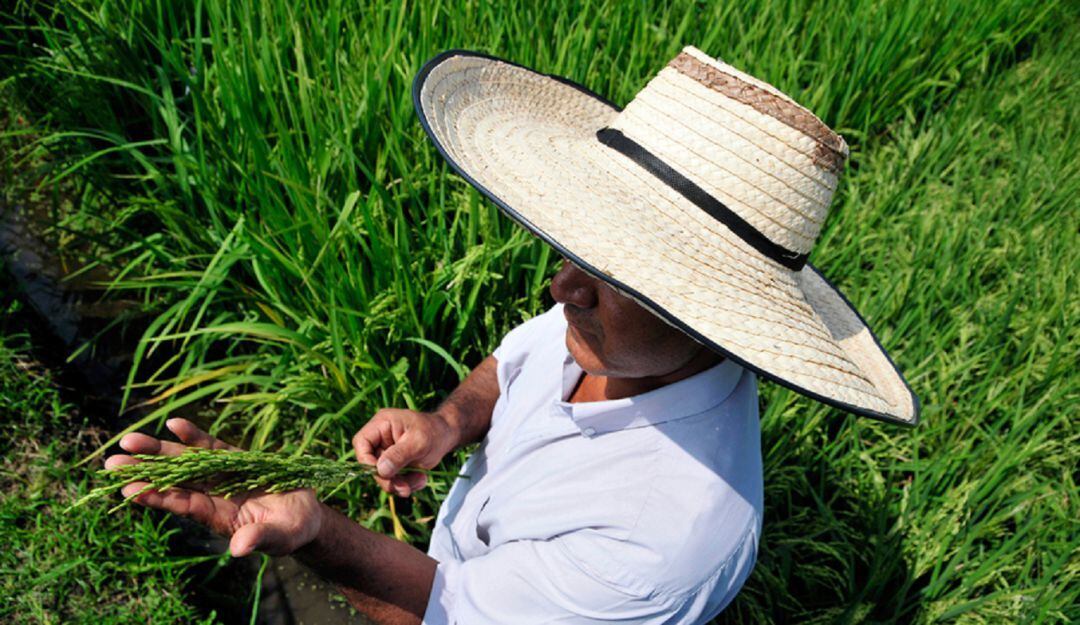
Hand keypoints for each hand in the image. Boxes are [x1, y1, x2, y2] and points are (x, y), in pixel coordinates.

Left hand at [104, 418, 322, 557]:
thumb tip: (238, 548)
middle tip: (111, 465)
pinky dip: (193, 435)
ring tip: (128, 440)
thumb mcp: (281, 537)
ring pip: (185, 460)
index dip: (159, 496)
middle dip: (145, 471)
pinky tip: (174, 424)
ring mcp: (222, 475)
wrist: (304, 514)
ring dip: (159, 450)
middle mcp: (214, 495)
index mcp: (220, 517)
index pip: (184, 505)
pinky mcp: (235, 459)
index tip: (130, 490)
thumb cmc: (291, 530)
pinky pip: (209, 446)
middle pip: (174, 480)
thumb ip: (260, 539)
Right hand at [353, 408, 457, 497]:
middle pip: (370, 463)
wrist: (448, 435)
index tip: (383, 474)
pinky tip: (421, 479)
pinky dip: (405, 484)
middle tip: (406, 489)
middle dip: (388, 479)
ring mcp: (386, 452)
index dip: (366, 461)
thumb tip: (380, 470)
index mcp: (381, 424)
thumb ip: (399, 455)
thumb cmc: (435, 432)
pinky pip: (393, 480)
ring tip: (420, 480)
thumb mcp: (419, 442)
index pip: (361, 442)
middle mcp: (380, 437)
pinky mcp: (394, 464)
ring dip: (399, 484)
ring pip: (382, 476)